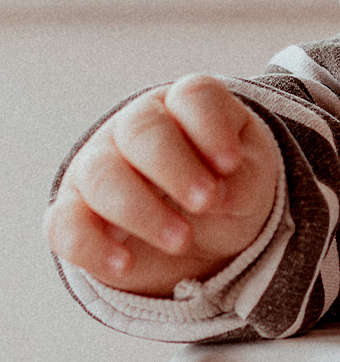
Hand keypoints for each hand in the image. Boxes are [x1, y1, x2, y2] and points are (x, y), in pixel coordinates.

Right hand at [45, 74, 280, 297]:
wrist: (207, 232)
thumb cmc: (230, 187)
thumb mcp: (252, 180)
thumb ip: (245, 181)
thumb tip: (221, 196)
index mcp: (187, 106)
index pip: (192, 97)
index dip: (210, 128)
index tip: (231, 163)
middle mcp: (136, 127)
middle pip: (142, 131)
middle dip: (174, 168)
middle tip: (206, 202)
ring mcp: (98, 167)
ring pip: (102, 176)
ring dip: (141, 211)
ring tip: (181, 240)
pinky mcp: (75, 214)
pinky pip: (65, 225)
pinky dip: (92, 247)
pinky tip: (125, 263)